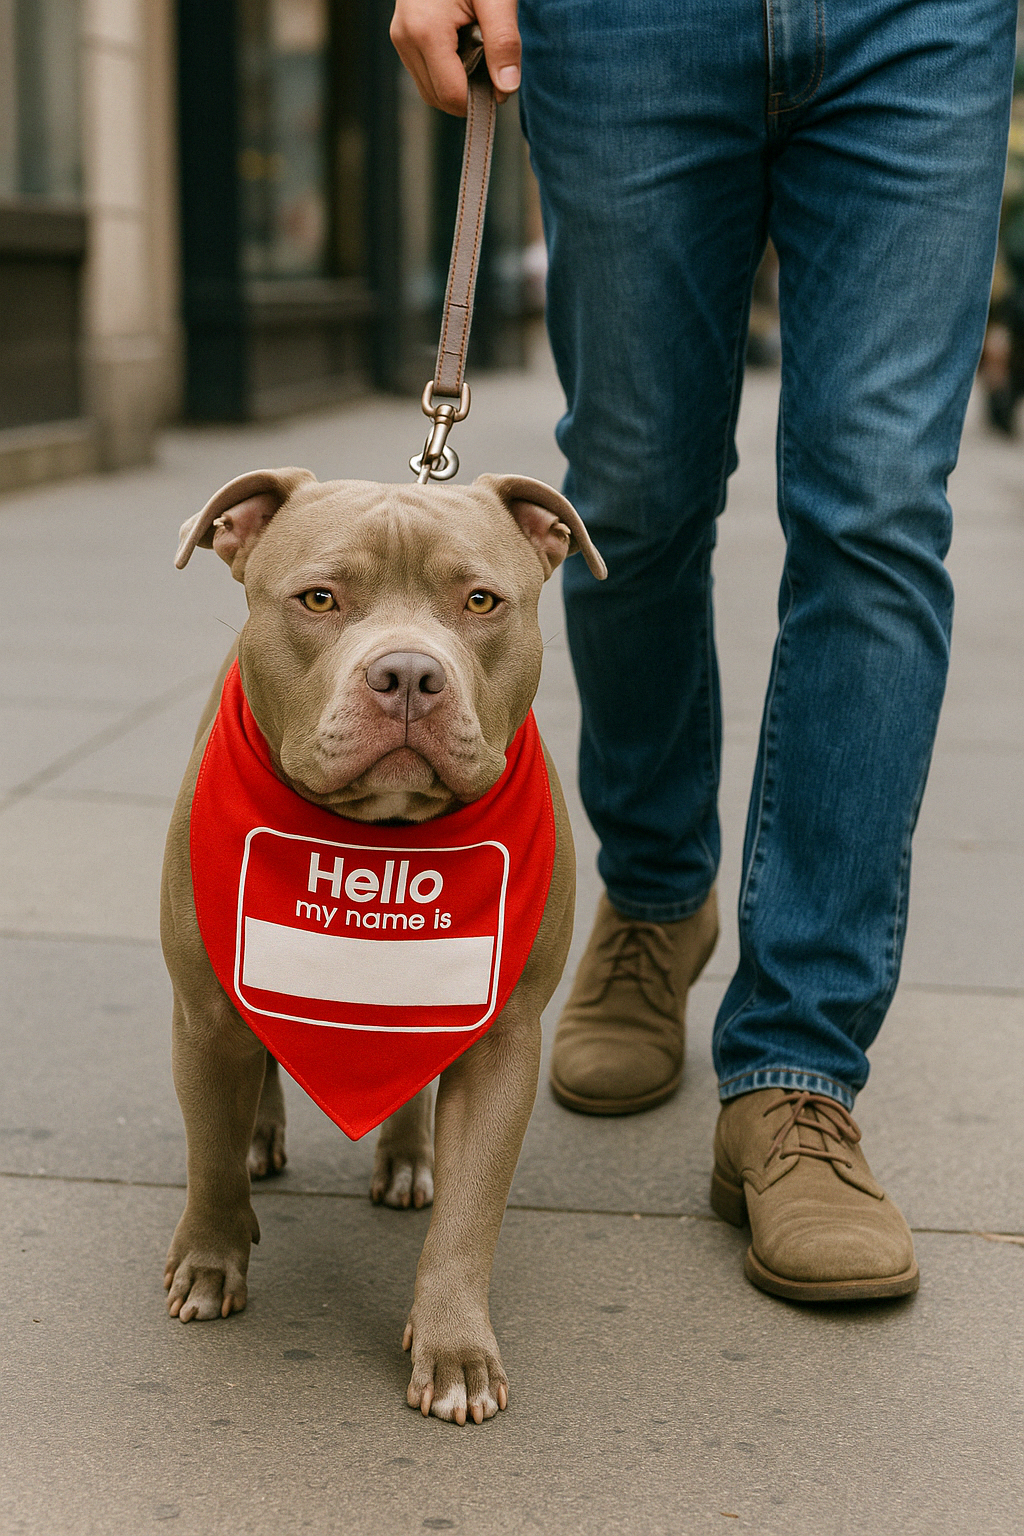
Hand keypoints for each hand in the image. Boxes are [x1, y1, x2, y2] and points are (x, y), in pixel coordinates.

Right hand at [390, 0, 520, 115]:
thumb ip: (503, 43)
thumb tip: (506, 89)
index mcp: (425, 31)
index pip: (451, 94)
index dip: (479, 100)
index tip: (502, 86)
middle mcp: (406, 38)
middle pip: (438, 98)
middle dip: (468, 94)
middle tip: (493, 70)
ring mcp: (400, 38)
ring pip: (429, 90)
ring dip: (457, 86)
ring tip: (478, 56)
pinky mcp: (403, 37)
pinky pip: (425, 73)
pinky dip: (447, 74)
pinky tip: (465, 52)